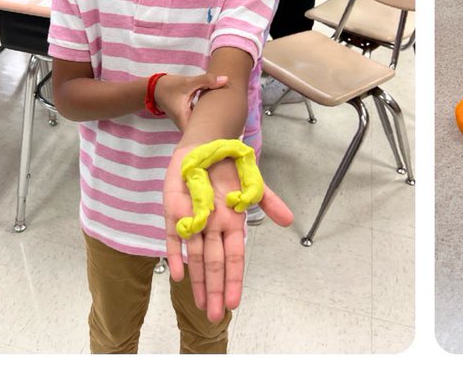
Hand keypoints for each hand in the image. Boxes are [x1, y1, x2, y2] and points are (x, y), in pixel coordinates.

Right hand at [154, 73, 228, 130]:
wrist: (157, 88)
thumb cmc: (170, 87)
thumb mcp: (188, 82)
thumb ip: (206, 80)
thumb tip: (226, 80)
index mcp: (185, 120)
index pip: (202, 135)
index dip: (216, 136)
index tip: (230, 135)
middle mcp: (187, 125)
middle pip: (205, 133)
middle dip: (220, 131)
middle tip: (239, 128)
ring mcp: (189, 123)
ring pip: (204, 127)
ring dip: (216, 124)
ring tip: (235, 124)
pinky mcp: (191, 118)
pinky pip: (203, 121)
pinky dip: (211, 118)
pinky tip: (224, 115)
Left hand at [164, 147, 293, 321]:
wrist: (206, 146)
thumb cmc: (231, 166)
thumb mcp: (252, 183)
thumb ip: (268, 202)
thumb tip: (289, 220)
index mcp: (232, 222)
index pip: (234, 257)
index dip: (233, 280)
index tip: (233, 303)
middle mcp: (213, 227)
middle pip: (214, 263)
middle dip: (215, 290)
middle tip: (213, 316)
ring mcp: (193, 222)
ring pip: (195, 257)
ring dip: (197, 281)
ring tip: (200, 305)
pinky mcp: (174, 214)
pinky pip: (173, 238)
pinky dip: (174, 256)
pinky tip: (177, 275)